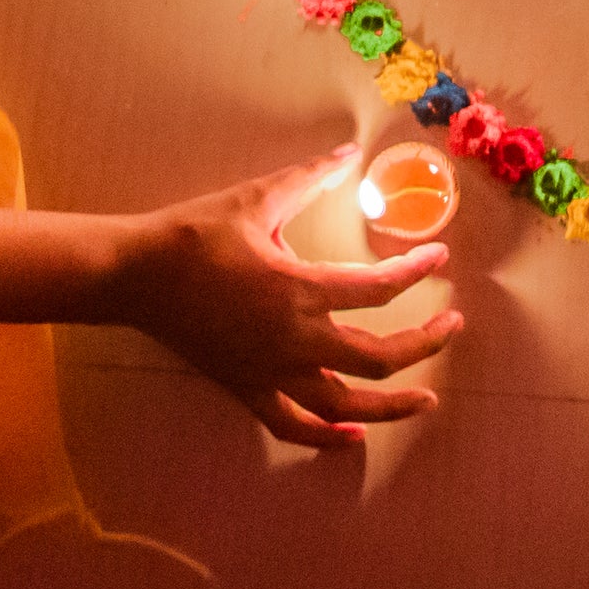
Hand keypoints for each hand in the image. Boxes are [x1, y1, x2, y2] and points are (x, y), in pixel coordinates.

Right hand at [111, 149, 458, 448]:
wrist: (136, 276)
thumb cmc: (195, 234)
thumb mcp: (255, 197)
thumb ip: (308, 178)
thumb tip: (347, 152)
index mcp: (298, 290)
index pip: (377, 290)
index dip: (417, 273)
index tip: (439, 259)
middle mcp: (293, 341)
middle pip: (378, 357)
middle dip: (424, 344)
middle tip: (452, 326)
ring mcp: (270, 373)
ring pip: (345, 404)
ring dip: (392, 405)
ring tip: (427, 399)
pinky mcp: (247, 390)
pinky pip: (294, 426)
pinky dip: (327, 436)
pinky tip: (352, 435)